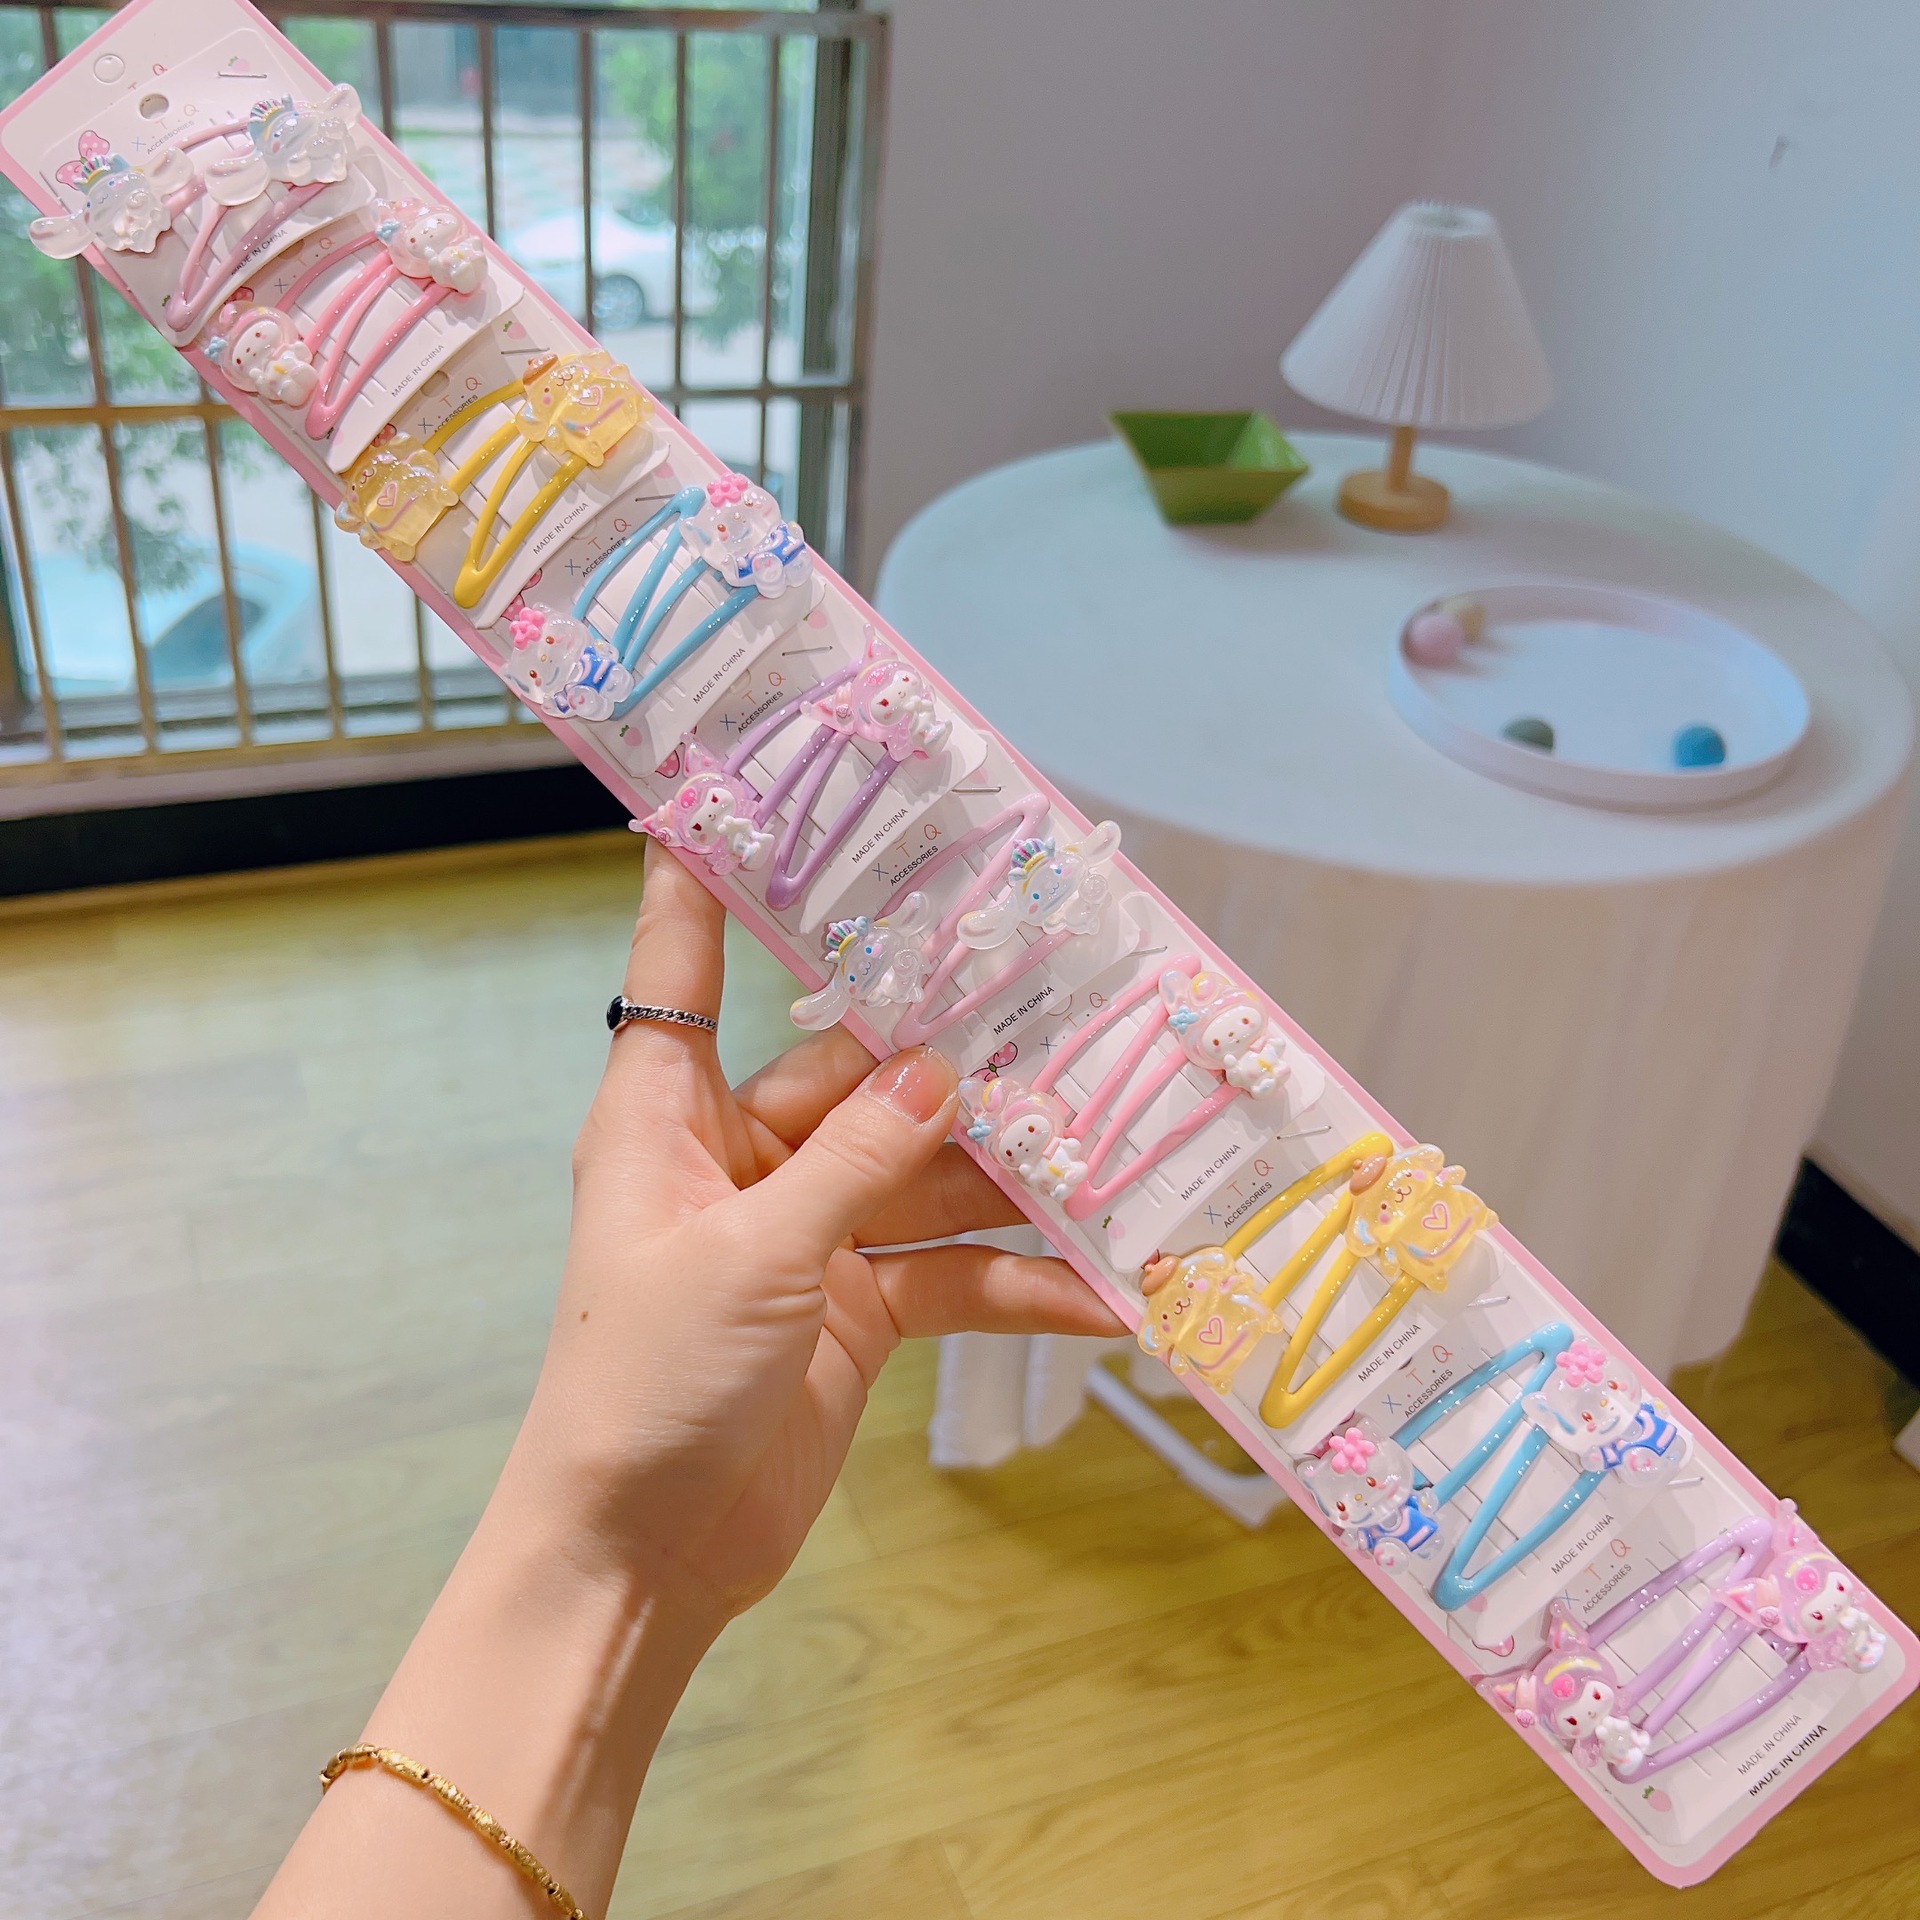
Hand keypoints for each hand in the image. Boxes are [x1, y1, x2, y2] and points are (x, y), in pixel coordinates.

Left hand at [514, 842, 1121, 1623]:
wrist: (639, 1556)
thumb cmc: (645, 1385)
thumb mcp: (752, 1257)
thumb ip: (856, 1159)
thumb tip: (945, 1070)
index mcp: (669, 1116)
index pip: (682, 968)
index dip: (702, 882)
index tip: (735, 793)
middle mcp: (742, 1157)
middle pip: (860, 1074)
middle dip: (956, 1058)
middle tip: (1061, 1003)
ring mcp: (805, 1233)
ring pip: (925, 1174)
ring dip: (1011, 1179)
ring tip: (1118, 1152)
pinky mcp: (854, 1309)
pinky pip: (949, 1274)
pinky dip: (1018, 1284)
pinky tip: (1107, 1299)